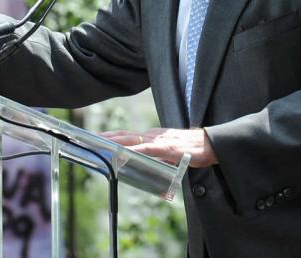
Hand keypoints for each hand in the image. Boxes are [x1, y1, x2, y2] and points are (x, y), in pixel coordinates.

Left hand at [101, 127, 217, 167]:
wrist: (213, 144)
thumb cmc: (194, 150)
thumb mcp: (171, 155)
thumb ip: (157, 158)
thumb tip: (144, 166)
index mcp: (154, 137)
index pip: (128, 135)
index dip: (111, 136)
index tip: (95, 137)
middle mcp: (154, 135)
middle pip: (125, 134)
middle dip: (105, 136)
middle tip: (87, 137)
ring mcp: (160, 140)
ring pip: (132, 138)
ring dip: (113, 140)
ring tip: (97, 142)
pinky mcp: (167, 147)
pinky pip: (145, 148)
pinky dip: (132, 150)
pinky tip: (121, 152)